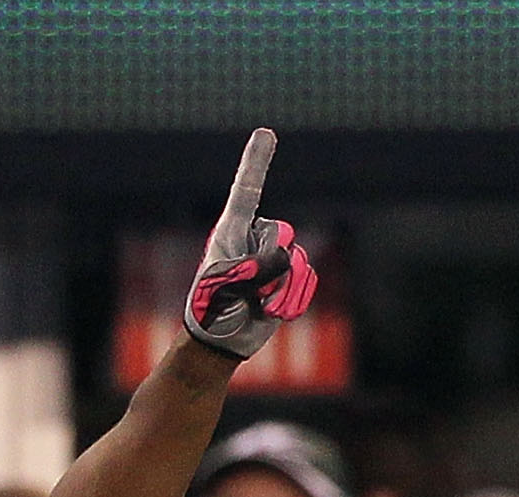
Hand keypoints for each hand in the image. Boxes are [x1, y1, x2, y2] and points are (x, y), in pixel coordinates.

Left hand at [180, 129, 316, 361]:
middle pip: (281, 236)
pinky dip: (291, 300)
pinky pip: (307, 280)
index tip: (266, 133)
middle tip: (245, 292)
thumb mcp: (224, 288)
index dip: (257, 162)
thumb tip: (286, 259)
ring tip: (256, 304)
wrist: (221, 341)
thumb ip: (252, 269)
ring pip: (298, 261)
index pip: (247, 191)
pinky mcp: (291, 277)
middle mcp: (256, 238)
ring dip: (280, 289)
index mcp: (232, 231)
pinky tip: (271, 311)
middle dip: (269, 267)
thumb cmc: (211, 311)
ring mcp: (275, 257)